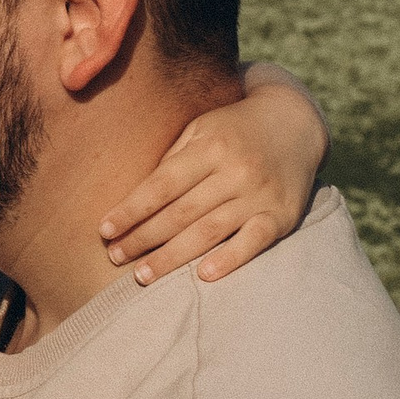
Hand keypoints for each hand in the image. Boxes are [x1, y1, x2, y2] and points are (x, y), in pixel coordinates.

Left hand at [98, 62, 327, 284]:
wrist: (295, 123)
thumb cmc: (233, 130)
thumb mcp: (201, 130)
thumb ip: (172, 160)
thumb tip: (134, 200)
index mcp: (210, 146)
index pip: (162, 185)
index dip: (132, 209)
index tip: (104, 230)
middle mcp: (236, 170)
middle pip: (181, 212)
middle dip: (144, 238)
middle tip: (114, 257)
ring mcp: (260, 194)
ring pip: (210, 231)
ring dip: (173, 257)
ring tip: (143, 275)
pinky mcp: (282, 216)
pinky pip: (253, 242)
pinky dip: (229, 259)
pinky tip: (202, 275)